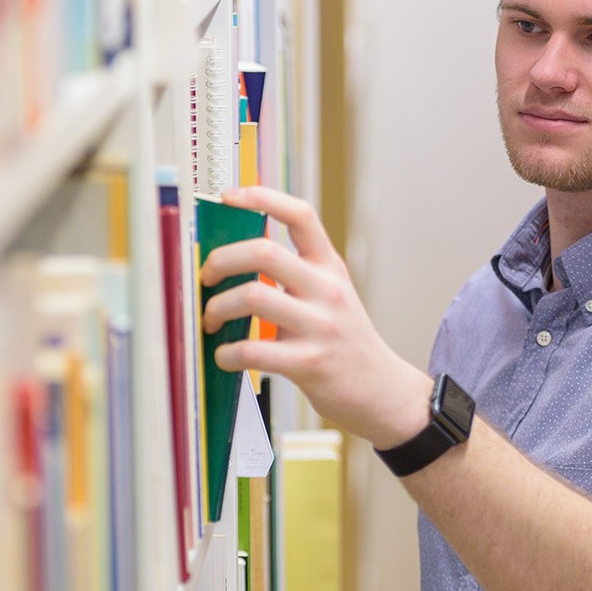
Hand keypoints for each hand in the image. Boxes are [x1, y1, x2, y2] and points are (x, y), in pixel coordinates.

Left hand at [198, 186, 432, 449]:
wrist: (384, 392)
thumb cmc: (347, 344)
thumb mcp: (333, 296)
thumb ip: (297, 275)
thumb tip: (236, 259)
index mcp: (330, 268)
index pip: (300, 215)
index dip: (261, 198)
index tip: (228, 198)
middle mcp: (327, 290)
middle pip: (263, 252)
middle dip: (221, 261)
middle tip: (207, 277)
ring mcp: (320, 326)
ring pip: (252, 296)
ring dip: (217, 308)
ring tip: (211, 321)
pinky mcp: (309, 363)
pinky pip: (252, 350)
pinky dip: (226, 353)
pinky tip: (225, 356)